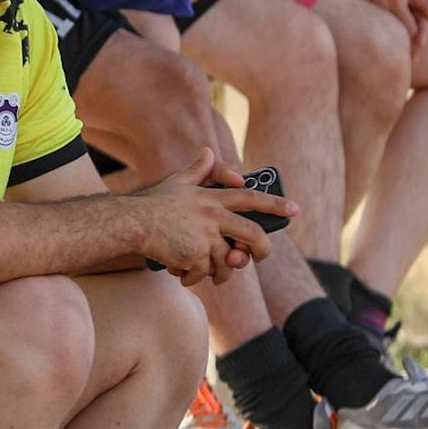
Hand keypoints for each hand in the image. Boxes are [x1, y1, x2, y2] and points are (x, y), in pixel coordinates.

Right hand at [128, 147, 296, 286]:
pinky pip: (205, 273)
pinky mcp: (195, 255)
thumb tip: (208, 151)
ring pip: (228, 262)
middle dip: (261, 251)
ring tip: (208, 272)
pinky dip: (194, 277)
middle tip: (258, 258)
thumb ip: (198, 169)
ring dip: (220, 272)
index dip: (274, 203)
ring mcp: (206, 236)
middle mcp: (214, 215)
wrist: (132, 223)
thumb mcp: (177, 181)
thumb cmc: (153, 202)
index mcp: (212, 198)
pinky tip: (182, 273)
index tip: (295, 210)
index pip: (250, 197)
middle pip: (252, 235)